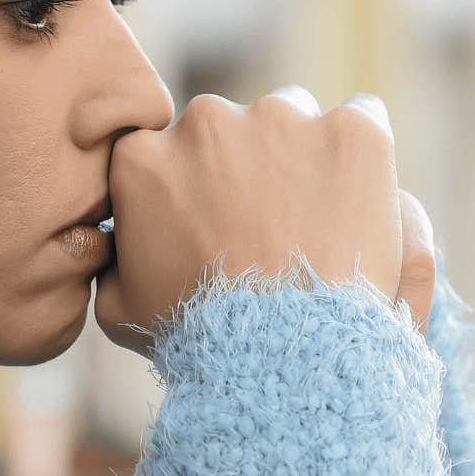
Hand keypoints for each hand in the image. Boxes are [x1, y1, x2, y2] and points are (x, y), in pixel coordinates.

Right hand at [92, 85, 436, 358]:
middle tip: (271, 225)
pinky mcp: (350, 132)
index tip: (218, 219)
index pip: (169, 148)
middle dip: (249, 164)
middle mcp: (206, 121)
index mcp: (144, 156)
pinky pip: (362, 117)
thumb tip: (117, 242)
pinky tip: (361, 199)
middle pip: (233, 127)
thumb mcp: (122, 309)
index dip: (197, 184)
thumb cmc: (201, 340)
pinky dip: (361, 153)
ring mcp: (281, 119)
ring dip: (302, 155)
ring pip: (294, 117)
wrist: (285, 359)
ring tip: (320, 221)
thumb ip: (112, 259)